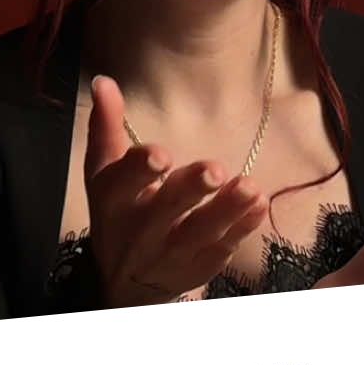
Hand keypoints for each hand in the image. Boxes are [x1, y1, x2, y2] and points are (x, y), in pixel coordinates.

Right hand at [84, 74, 267, 308]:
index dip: (138, 170)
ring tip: (249, 187)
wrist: (123, 283)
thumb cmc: (117, 212)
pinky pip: (222, 250)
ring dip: (226, 210)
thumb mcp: (104, 173)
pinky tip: (259, 204)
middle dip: (190, 190)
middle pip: (165, 210)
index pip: (121, 184)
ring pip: (199, 233)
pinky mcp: (197, 268)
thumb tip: (105, 81)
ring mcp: (170, 254)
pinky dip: (242, 228)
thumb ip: (107, 127)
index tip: (160, 155)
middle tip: (214, 169)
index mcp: (113, 201)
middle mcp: (140, 231)